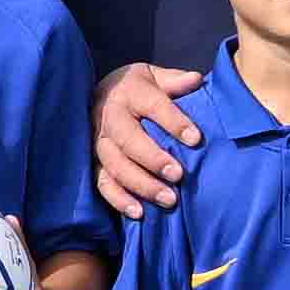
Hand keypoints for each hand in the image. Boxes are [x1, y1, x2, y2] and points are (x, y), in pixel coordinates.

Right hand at [92, 59, 202, 215]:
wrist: (104, 94)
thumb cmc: (139, 89)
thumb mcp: (155, 77)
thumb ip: (175, 81)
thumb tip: (196, 80)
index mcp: (130, 92)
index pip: (153, 105)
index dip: (174, 122)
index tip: (196, 139)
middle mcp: (110, 116)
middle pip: (129, 140)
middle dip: (153, 159)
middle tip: (178, 175)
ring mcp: (98, 141)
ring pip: (115, 165)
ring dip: (142, 184)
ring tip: (169, 199)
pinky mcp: (93, 162)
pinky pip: (102, 183)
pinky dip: (119, 199)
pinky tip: (139, 212)